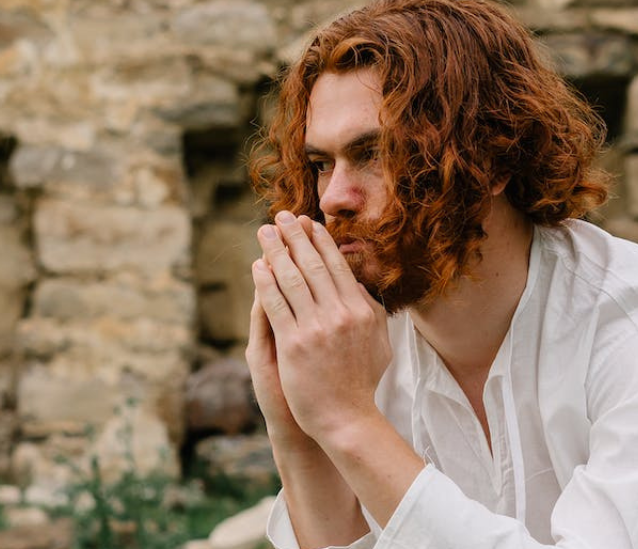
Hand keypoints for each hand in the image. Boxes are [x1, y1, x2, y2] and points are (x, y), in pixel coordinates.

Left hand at [252, 211, 391, 447]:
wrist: (347, 420)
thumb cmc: (362, 384)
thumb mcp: (379, 344)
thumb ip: (371, 312)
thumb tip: (359, 286)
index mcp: (360, 311)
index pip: (337, 266)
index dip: (320, 241)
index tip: (309, 223)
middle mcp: (340, 314)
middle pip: (313, 265)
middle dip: (295, 237)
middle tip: (282, 217)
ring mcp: (316, 329)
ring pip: (292, 279)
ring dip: (276, 251)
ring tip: (264, 233)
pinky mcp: (293, 344)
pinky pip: (276, 305)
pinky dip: (265, 283)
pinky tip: (257, 267)